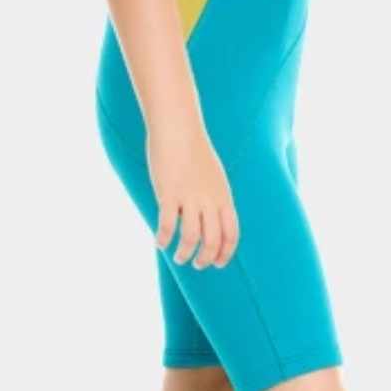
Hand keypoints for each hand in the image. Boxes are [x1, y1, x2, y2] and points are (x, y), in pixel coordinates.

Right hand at [147, 122, 238, 267]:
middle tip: (196, 264)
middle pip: (213, 240)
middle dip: (205, 258)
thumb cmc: (192, 149)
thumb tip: (208, 214)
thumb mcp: (212, 175)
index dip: (225, 253)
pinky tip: (159, 242)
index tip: (216, 263)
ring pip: (190, 237)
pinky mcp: (168, 193)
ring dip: (185, 253)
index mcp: (223, 196)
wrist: (178, 127)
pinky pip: (166, 225)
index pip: (231, 234)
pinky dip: (163, 238)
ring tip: (178, 258)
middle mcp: (209, 200)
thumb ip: (213, 195)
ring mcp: (189, 197)